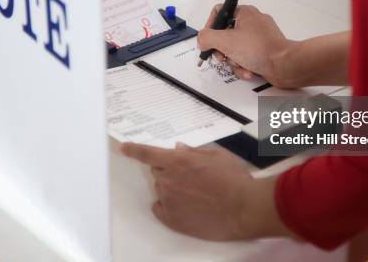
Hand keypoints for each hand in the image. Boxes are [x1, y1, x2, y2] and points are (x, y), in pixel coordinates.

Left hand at [120, 142, 289, 240]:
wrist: (244, 208)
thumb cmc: (234, 180)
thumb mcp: (217, 156)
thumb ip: (194, 151)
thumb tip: (180, 149)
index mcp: (178, 160)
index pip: (146, 153)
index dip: (132, 150)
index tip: (123, 148)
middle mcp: (168, 179)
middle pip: (157, 171)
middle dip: (169, 170)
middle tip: (190, 176)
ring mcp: (168, 200)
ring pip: (161, 189)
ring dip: (172, 188)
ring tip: (197, 194)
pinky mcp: (171, 219)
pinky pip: (160, 208)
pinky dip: (168, 205)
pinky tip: (186, 206)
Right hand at [198, 5, 292, 85]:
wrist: (285, 65)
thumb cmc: (258, 49)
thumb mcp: (225, 41)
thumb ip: (207, 37)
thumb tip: (202, 40)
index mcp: (244, 12)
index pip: (219, 12)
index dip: (210, 27)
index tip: (208, 41)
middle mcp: (252, 22)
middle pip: (225, 34)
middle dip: (222, 50)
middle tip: (222, 57)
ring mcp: (259, 37)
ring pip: (234, 49)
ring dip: (233, 61)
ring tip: (241, 66)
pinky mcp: (264, 51)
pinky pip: (246, 57)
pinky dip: (244, 66)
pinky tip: (249, 71)